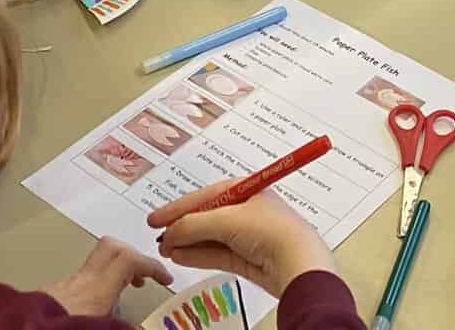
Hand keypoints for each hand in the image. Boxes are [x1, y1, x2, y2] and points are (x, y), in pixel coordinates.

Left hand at [40, 236, 171, 316]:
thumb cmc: (60, 327)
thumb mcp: (101, 325)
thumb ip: (120, 325)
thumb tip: (139, 326)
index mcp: (95, 291)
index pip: (128, 260)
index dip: (151, 265)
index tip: (165, 279)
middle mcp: (79, 282)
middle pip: (110, 248)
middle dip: (133, 256)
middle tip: (144, 276)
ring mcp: (63, 286)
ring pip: (94, 264)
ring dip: (113, 271)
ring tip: (124, 292)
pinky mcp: (50, 296)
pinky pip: (81, 280)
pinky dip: (96, 285)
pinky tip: (96, 307)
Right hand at [147, 186, 337, 301]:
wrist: (298, 263)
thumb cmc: (270, 230)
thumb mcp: (226, 220)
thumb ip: (194, 224)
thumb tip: (170, 232)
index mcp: (245, 190)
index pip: (204, 196)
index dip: (178, 206)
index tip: (155, 217)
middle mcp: (246, 211)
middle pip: (205, 216)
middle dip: (180, 226)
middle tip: (157, 235)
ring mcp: (246, 235)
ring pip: (209, 237)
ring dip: (186, 242)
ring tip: (164, 249)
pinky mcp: (246, 258)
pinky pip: (215, 254)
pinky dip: (197, 255)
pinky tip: (180, 256)